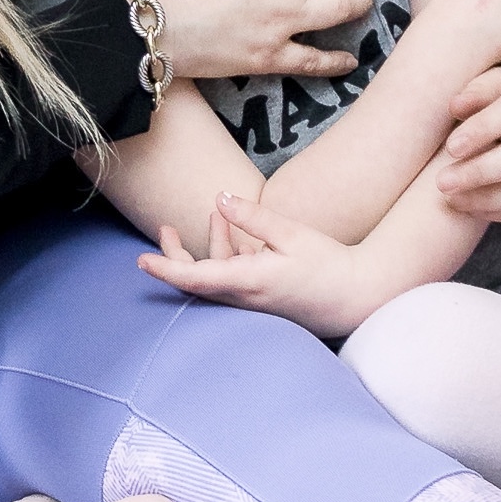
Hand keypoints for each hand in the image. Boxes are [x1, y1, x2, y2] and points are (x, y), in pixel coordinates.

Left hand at [137, 198, 369, 344]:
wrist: (357, 298)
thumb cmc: (328, 266)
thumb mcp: (291, 234)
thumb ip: (253, 217)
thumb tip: (220, 199)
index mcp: (249, 282)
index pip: (196, 279)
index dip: (166, 270)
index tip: (143, 262)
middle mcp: (246, 297)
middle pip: (198, 281)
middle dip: (176, 256)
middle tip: (163, 229)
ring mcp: (254, 302)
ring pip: (215, 279)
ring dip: (207, 248)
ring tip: (212, 214)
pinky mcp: (264, 299)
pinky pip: (234, 280)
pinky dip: (228, 255)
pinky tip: (234, 229)